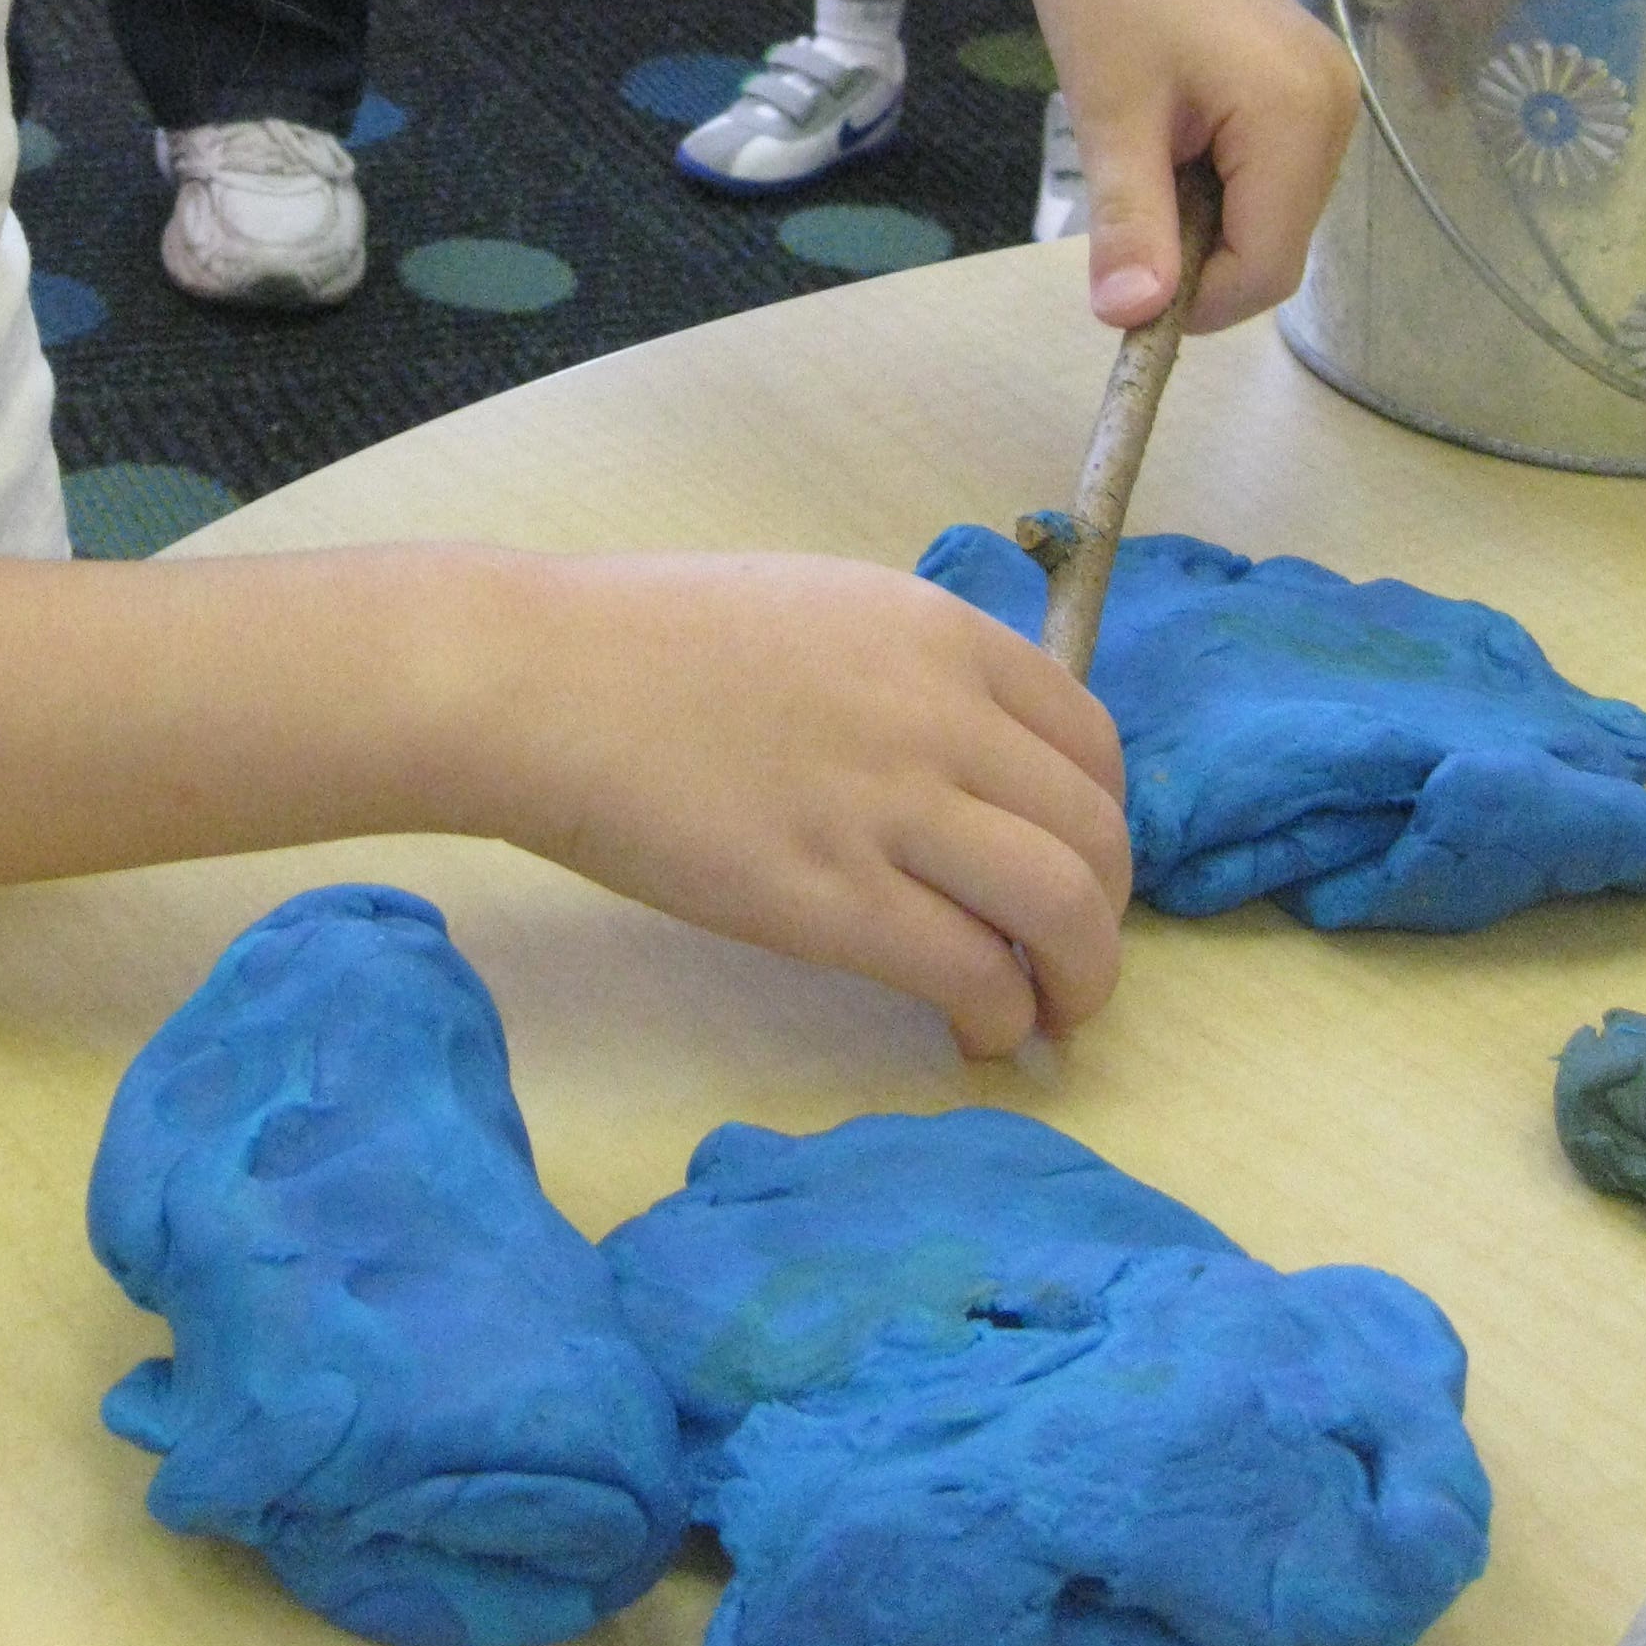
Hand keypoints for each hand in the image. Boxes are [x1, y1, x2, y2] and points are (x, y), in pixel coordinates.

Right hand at [476, 553, 1128, 1053]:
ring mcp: (891, 805)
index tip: (1070, 869)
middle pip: (1096, 833)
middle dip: (1102, 918)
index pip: (1090, 741)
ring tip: (1041, 1017)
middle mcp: (940, 712)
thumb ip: (902, 674)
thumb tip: (957, 758)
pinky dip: (998, 1020)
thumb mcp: (815, 611)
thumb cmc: (646, 643)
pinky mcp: (835, 900)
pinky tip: (970, 1035)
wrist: (542, 680)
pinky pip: (972, 973)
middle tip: (1063, 963)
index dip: (1097, 822)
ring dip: (1078, 981)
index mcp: (938, 632)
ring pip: (1063, 908)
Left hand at [1006, 0, 1357, 334]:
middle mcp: (1338, 104)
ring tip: (1148, 154)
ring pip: (1275, 216)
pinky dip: (1220, 185)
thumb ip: (1130, 224)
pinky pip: (1275, 176)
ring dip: (1207, 218)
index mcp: (1299, 111)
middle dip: (1201, 255)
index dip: (1197, 300)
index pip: (1269, 265)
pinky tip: (1174, 137)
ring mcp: (1332, 92)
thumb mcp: (1109, 118)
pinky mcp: (1311, 84)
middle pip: (1278, 245)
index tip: (1122, 287)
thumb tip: (1131, 319)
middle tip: (1126, 201)